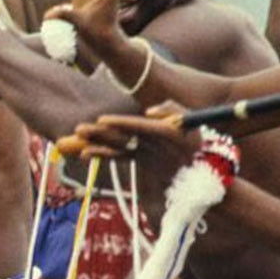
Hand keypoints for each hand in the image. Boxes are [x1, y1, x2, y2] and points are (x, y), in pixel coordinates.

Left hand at [65, 101, 198, 170]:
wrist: (202, 170)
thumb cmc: (195, 138)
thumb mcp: (191, 119)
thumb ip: (171, 108)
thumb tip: (149, 110)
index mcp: (167, 133)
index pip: (140, 127)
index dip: (121, 124)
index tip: (102, 120)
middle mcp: (154, 146)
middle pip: (123, 138)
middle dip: (100, 133)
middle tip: (79, 129)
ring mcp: (146, 156)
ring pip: (117, 149)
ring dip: (96, 143)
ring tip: (77, 136)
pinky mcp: (141, 162)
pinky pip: (120, 158)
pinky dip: (102, 155)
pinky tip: (84, 153)